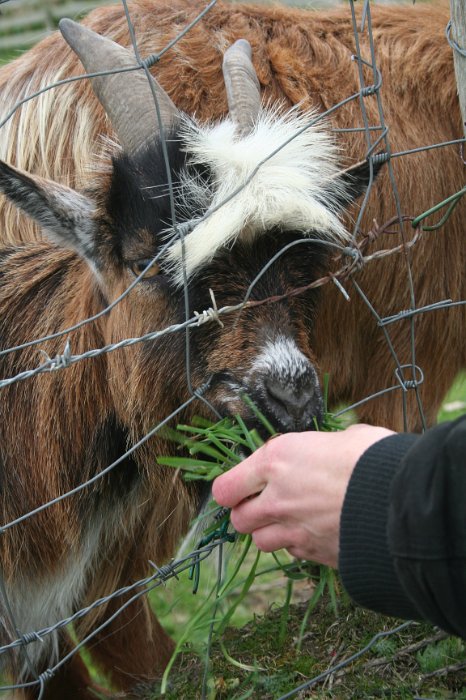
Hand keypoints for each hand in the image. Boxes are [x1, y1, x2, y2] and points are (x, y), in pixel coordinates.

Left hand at [212, 424, 393, 566]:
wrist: (401, 500)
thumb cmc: (374, 457)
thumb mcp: (343, 437)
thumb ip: (321, 448)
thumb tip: (329, 449)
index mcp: (276, 460)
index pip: (225, 488)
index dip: (230, 489)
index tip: (240, 486)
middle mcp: (276, 499)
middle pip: (239, 520)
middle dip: (249, 513)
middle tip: (267, 503)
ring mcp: (294, 531)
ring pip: (261, 543)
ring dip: (271, 533)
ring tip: (292, 520)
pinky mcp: (315, 555)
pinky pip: (294, 555)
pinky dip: (299, 546)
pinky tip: (317, 532)